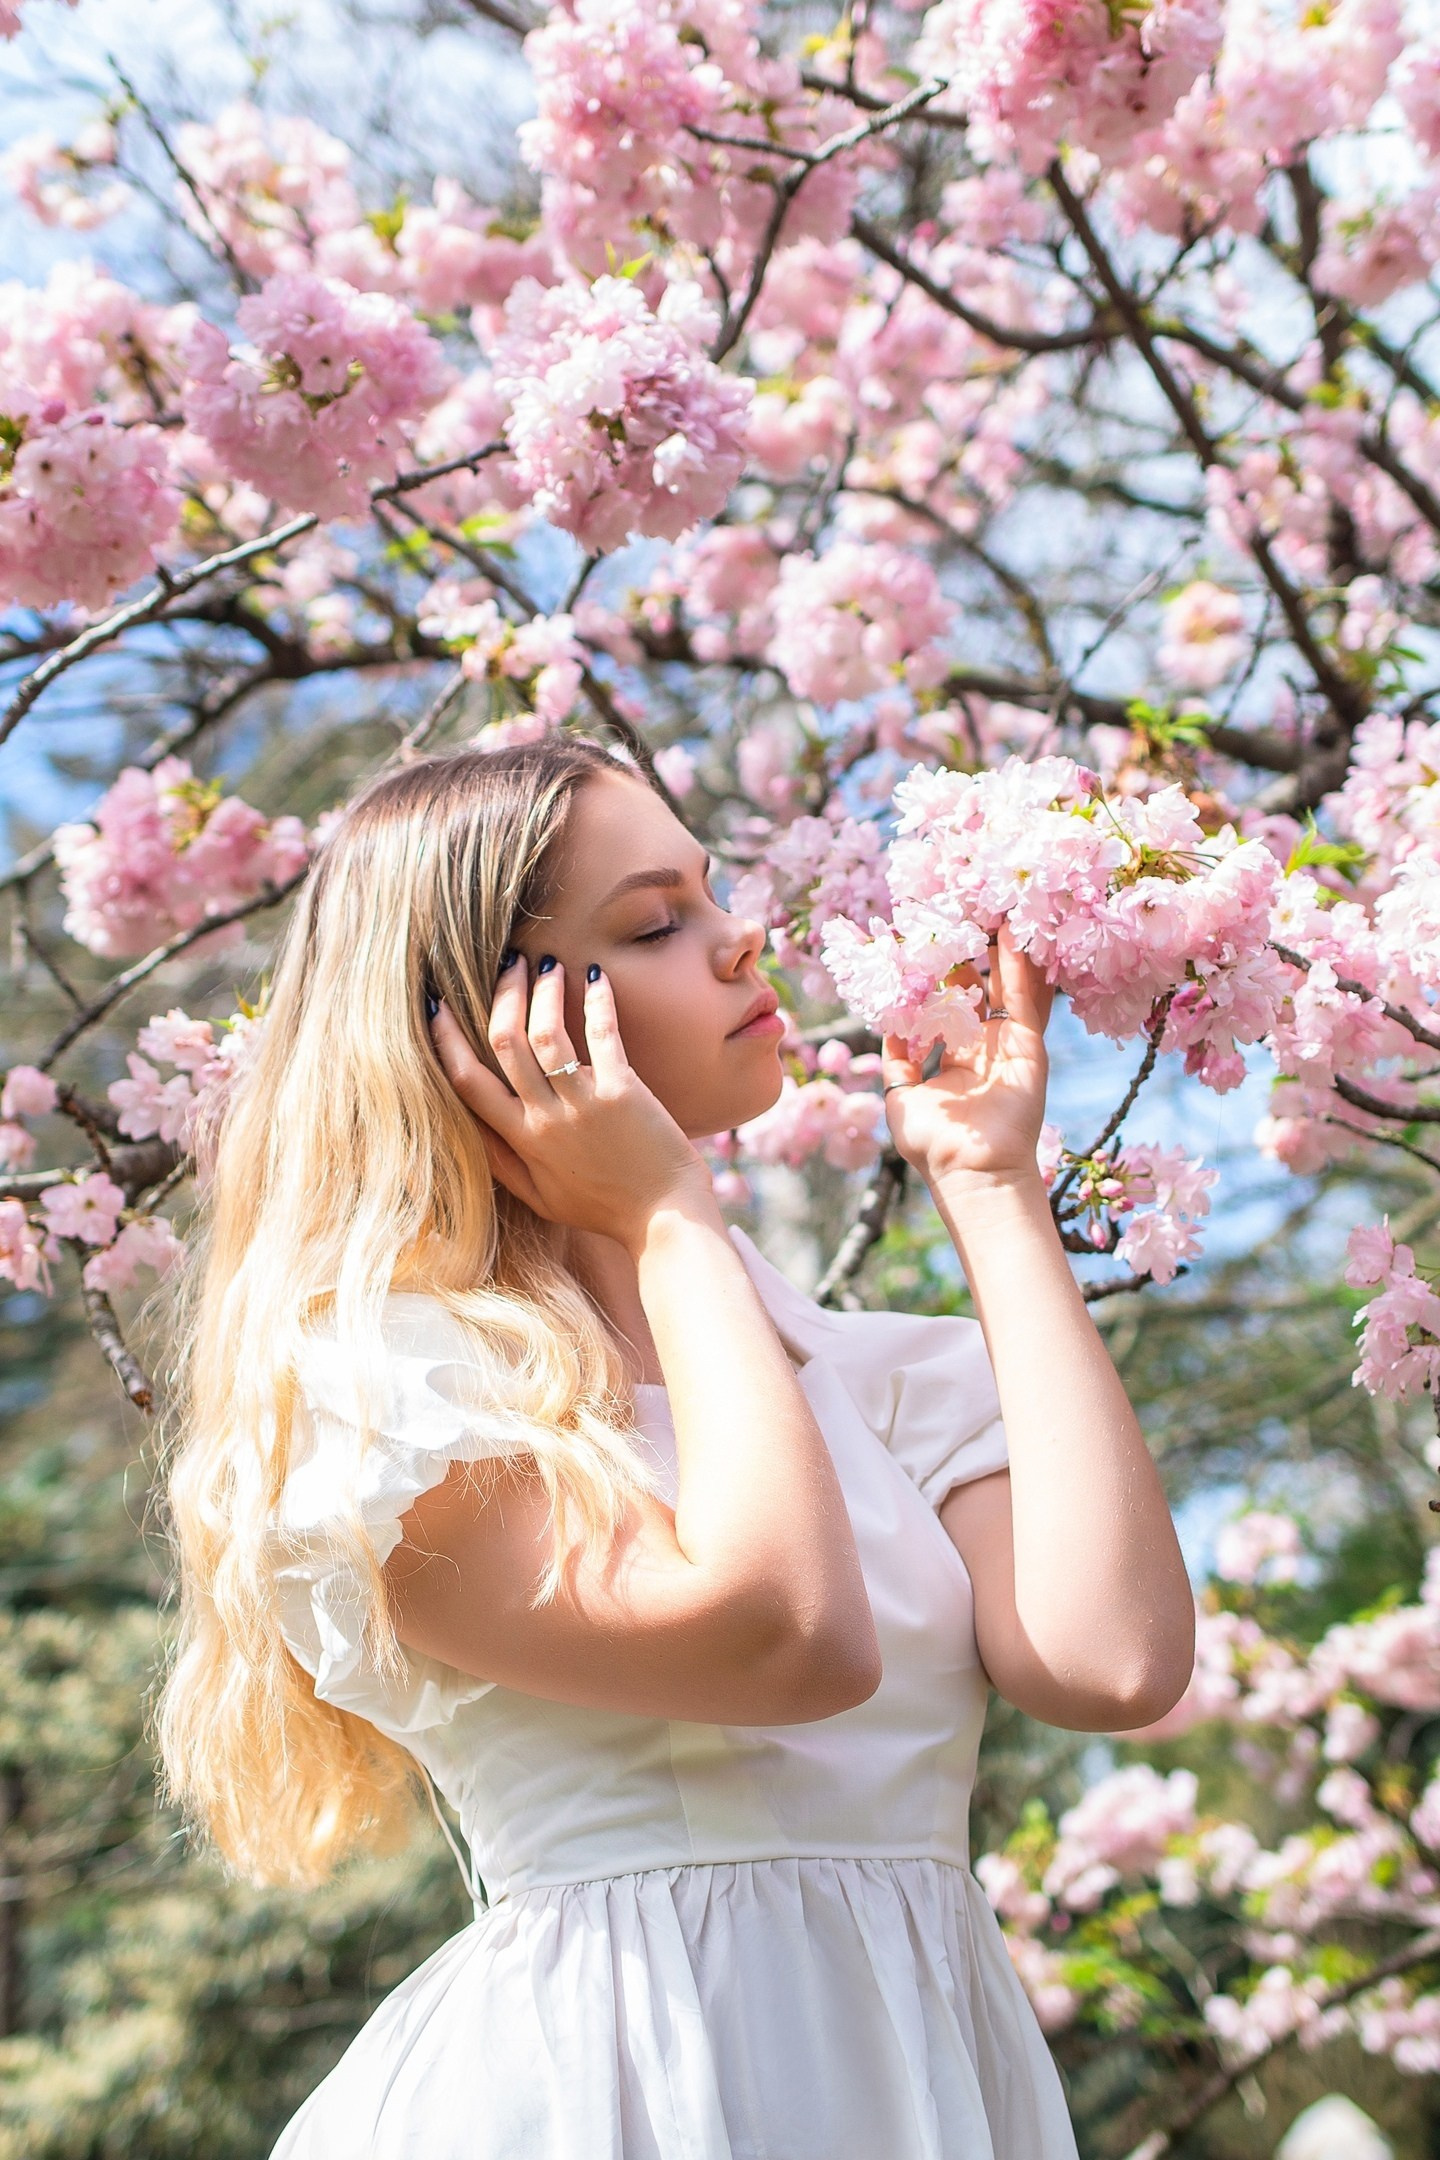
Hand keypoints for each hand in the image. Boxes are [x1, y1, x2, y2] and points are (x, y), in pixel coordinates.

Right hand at [430, 957, 713, 1252]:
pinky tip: (596, 977)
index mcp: (522, 1141)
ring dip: (542, 990)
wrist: (666, 1221)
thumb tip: (469, 1131)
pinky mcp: (623, 1092)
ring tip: (548, 964)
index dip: (445, 1040)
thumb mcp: (541, 1198)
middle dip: (501, 995)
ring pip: (545, 1033)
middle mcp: (545, 1119)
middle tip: (507, 964)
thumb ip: (503, 1164)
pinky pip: (601, 1035)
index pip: (467, 1082)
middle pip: (503, 1043)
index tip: (436, 1007)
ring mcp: (583, 1104)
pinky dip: (597, 1001)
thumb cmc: (605, 1208)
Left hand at [881, 924, 1053, 1192]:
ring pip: (1003, 988)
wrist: (971, 1169)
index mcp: (953, 1060)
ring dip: (997, 953)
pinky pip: (1022, 997)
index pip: (944, 1009)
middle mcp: (982, 1048)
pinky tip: (1010, 932)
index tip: (920, 946)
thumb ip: (896, 1058)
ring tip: (987, 911)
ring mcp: (1007, 1044)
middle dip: (964, 957)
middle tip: (953, 917)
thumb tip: (886, 1026)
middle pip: (975, 992)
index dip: (933, 979)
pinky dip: (1018, 966)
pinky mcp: (1027, 1043)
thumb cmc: (932, 1142)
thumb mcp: (900, 1094)